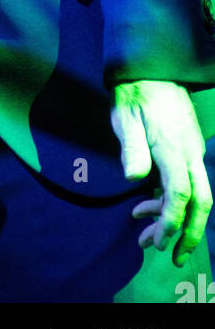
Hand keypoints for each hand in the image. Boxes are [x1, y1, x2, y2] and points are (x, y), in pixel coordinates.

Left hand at [111, 79, 211, 266]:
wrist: (151, 71)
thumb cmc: (135, 94)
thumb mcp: (125, 116)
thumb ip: (131, 147)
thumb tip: (133, 177)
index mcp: (174, 148)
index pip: (180, 194)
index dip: (171, 220)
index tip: (157, 240)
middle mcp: (190, 154)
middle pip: (201, 202)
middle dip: (190, 233)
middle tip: (173, 257)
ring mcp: (192, 152)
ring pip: (196, 195)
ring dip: (176, 219)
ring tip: (146, 234)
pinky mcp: (188, 151)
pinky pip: (187, 183)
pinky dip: (171, 201)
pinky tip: (147, 206)